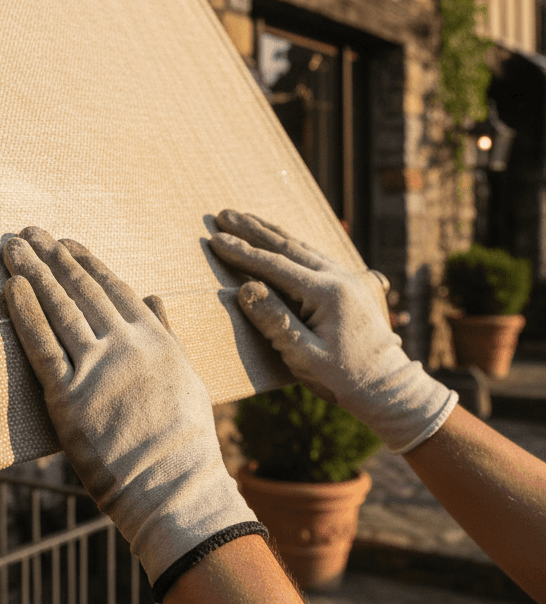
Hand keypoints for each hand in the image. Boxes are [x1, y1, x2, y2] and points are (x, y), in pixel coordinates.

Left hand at [1, 227, 264, 596]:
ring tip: (14, 246)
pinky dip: (24, 312)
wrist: (174, 489)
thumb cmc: (183, 441)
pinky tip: (10, 286)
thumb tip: (153, 294)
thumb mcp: (186, 376)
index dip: (84, 260)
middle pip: (80, 289)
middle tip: (29, 232)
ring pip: (58, 308)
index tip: (65, 242)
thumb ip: (166, 331)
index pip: (113, 286)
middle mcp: (125, 344)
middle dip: (51, 256)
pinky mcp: (67, 397)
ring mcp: (95, 369)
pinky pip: (41, 345)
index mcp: (155, 337)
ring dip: (33, 272)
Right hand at [208, 210, 456, 452]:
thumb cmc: (344, 378)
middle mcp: (338, 277)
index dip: (242, 252)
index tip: (216, 239)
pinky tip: (279, 239)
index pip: (275, 265)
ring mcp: (346, 278)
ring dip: (269, 231)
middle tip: (223, 215)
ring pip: (300, 247)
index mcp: (327, 293)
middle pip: (287, 246)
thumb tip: (246, 289)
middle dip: (251, 230)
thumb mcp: (304, 357)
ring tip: (244, 218)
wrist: (388, 388)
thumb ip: (275, 321)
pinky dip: (289, 244)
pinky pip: (311, 256)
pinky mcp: (348, 285)